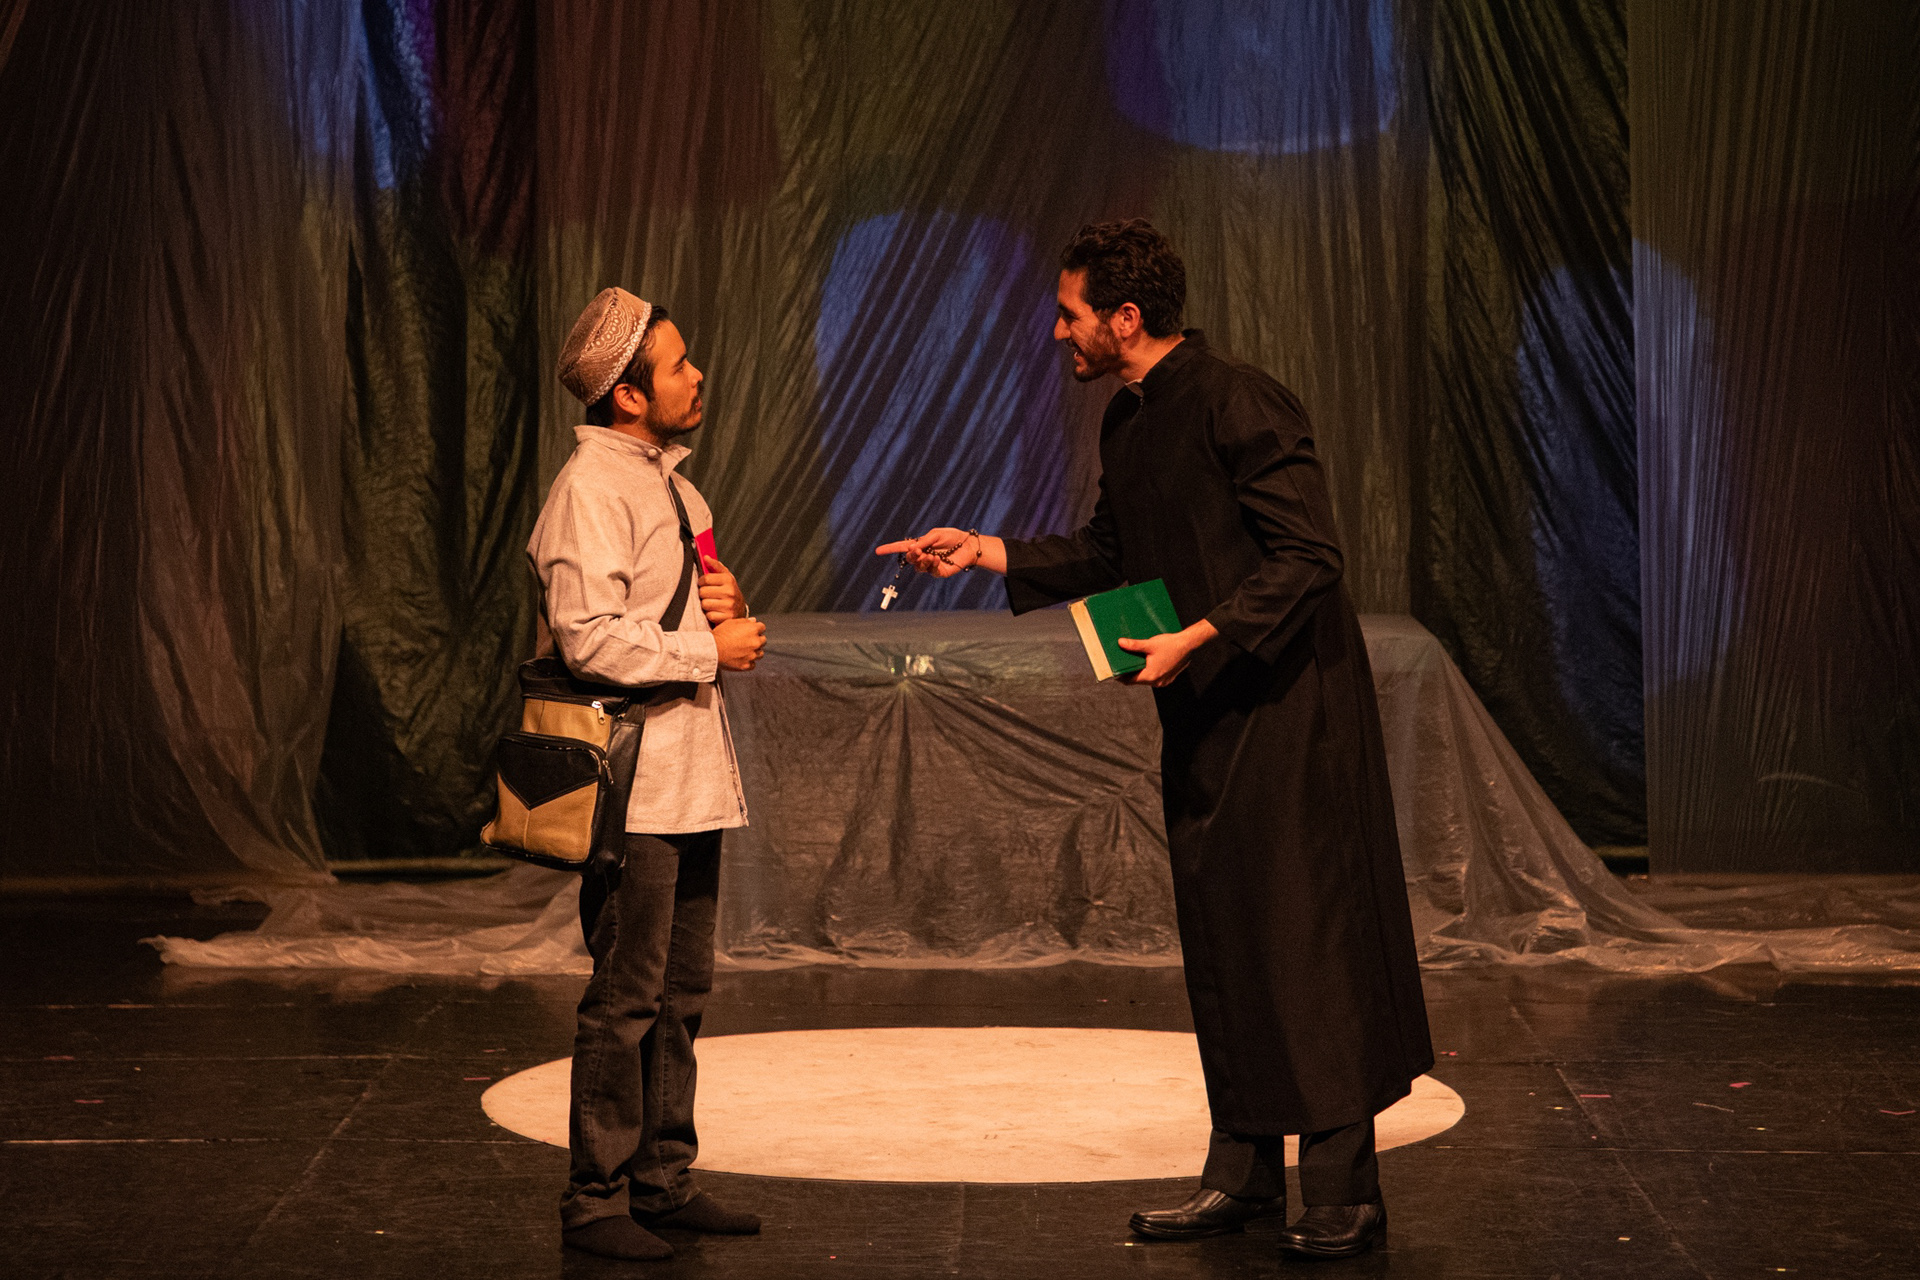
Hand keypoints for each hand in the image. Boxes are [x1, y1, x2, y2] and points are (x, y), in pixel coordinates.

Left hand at [699, 555, 747, 625]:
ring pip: (704, 604)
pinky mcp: (727, 618)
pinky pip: (709, 615)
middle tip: (709, 594)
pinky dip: (710, 614)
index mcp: (728, 580)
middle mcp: (730, 592)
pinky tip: (716, 611)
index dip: (701, 582)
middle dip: (703, 594)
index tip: (704, 584)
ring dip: (706, 604)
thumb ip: (715, 566)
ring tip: (713, 603)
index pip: (705, 579)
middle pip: (703, 592)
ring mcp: (729, 606)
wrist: (740, 608)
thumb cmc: (730, 591)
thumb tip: (705, 557)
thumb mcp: (726, 576)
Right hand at [713, 616, 765, 670]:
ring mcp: (752, 655)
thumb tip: (753, 621)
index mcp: (753, 629)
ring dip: (755, 651)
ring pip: (760, 653)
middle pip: (763, 640)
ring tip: (745, 650)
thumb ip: (744, 621)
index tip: (751, 631)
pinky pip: (753, 664)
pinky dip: (749, 662)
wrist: (711, 649)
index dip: (756, 629)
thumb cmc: (720, 635)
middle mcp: (755, 642)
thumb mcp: (731, 622)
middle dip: (757, 640)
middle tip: (747, 641)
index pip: (762, 627)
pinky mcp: (747, 665)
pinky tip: (742, 659)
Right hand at [874, 528, 1004, 575]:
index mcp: (920, 545)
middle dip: (911, 556)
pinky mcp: (939, 572)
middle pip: (910, 559)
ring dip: (922, 560)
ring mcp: (930, 565)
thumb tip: (911, 548)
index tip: (878, 551)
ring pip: (918, 567)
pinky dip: (932, 564)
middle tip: (917, 551)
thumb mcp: (936, 534)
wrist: (969, 546)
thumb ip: (924, 541)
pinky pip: (930, 571)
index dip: (890, 549)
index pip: (902, 548)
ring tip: (930, 555)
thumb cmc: (953, 537)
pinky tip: (937, 558)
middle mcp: (923, 556)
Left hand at [1116, 620, 1216, 687]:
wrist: (1188, 644)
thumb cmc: (1170, 644)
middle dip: (1130, 673)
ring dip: (1140, 672)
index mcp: (1151, 676)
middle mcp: (1157, 682)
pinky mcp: (1168, 678)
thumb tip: (1120, 643)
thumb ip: (1134, 645)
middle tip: (1122, 664)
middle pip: (1138, 681)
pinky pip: (1154, 677)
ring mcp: (1164, 681)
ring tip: (1133, 662)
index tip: (1114, 671)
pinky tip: (1146, 663)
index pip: (1130, 681)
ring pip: (1146, 679)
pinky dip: (1149, 672)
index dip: (1121, 677)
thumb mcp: (1150, 644)